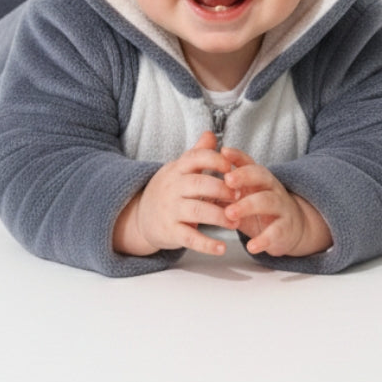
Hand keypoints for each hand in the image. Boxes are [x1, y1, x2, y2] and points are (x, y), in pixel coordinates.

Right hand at [113, 132, 234, 256]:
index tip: (232, 166)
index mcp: (178, 169)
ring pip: (197, 211)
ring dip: (219, 216)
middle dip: (222, 189)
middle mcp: (173, 188)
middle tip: (240, 196)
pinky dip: (206, 244)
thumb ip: (197, 153)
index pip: (196, 158)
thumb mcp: (180, 169)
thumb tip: (210, 134)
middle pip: (199, 184)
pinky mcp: (171, 232)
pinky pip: (190, 238)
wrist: (140, 216)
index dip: (215, 160)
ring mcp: (171, 210)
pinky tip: (221, 248)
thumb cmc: (169, 190)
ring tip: (236, 222)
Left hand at [221, 147, 332, 257]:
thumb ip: (223, 188)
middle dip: (244, 176)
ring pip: (267, 201)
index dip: (237, 156)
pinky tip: (252, 246)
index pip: (248, 162)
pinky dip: (264, 239)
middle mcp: (271, 188)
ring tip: (230, 213)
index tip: (223, 151)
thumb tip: (196, 179)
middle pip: (260, 175)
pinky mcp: (285, 228)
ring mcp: (280, 207)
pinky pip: (276, 232)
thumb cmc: (259, 209)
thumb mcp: (242, 196)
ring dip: (248, 206)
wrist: (291, 227)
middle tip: (227, 180)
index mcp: (258, 178)